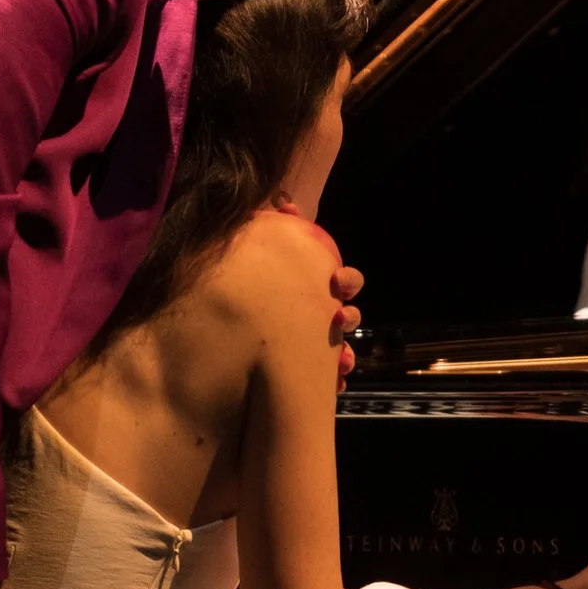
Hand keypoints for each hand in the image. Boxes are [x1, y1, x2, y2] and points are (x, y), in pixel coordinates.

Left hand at [271, 201, 362, 390]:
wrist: (237, 319)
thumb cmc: (259, 275)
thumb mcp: (266, 250)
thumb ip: (278, 224)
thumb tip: (286, 202)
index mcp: (320, 287)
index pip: (347, 281)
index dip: (348, 280)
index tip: (336, 280)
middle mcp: (325, 313)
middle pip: (350, 316)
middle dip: (350, 317)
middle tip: (338, 318)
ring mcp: (319, 342)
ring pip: (343, 350)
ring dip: (347, 355)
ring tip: (341, 363)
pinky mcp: (309, 368)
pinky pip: (326, 379)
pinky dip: (334, 383)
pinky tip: (334, 386)